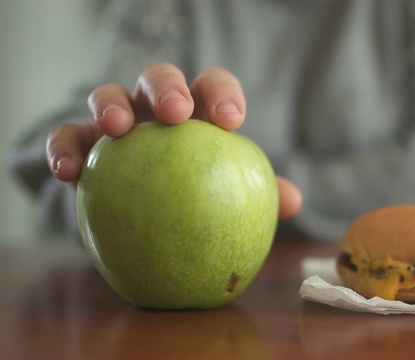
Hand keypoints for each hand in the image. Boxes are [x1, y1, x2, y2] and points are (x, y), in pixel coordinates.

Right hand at [46, 62, 301, 219]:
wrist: (135, 215)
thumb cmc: (190, 198)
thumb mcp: (220, 195)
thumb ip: (254, 193)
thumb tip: (294, 200)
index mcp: (195, 112)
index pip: (211, 87)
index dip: (221, 93)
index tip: (230, 120)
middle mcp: (154, 108)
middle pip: (160, 76)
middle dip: (168, 86)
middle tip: (176, 112)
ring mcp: (116, 121)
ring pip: (108, 94)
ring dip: (111, 105)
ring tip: (116, 128)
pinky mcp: (79, 143)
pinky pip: (66, 138)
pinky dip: (64, 149)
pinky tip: (67, 173)